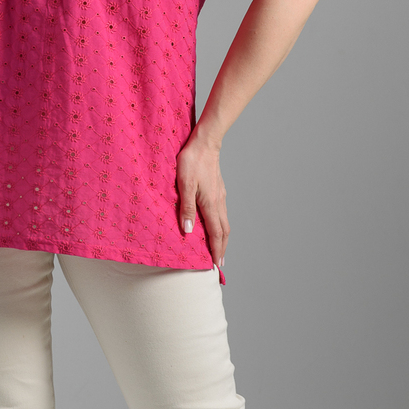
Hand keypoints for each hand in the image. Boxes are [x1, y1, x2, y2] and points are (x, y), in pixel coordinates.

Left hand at [176, 130, 229, 268]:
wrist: (205, 143)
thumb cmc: (191, 161)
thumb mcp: (184, 185)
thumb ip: (186, 208)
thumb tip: (188, 231)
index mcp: (210, 204)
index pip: (215, 233)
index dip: (215, 250)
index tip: (215, 265)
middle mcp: (218, 202)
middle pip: (224, 231)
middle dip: (221, 248)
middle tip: (219, 263)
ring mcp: (220, 196)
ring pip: (224, 222)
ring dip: (222, 238)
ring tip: (218, 249)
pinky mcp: (219, 190)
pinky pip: (222, 214)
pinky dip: (220, 226)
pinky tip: (215, 226)